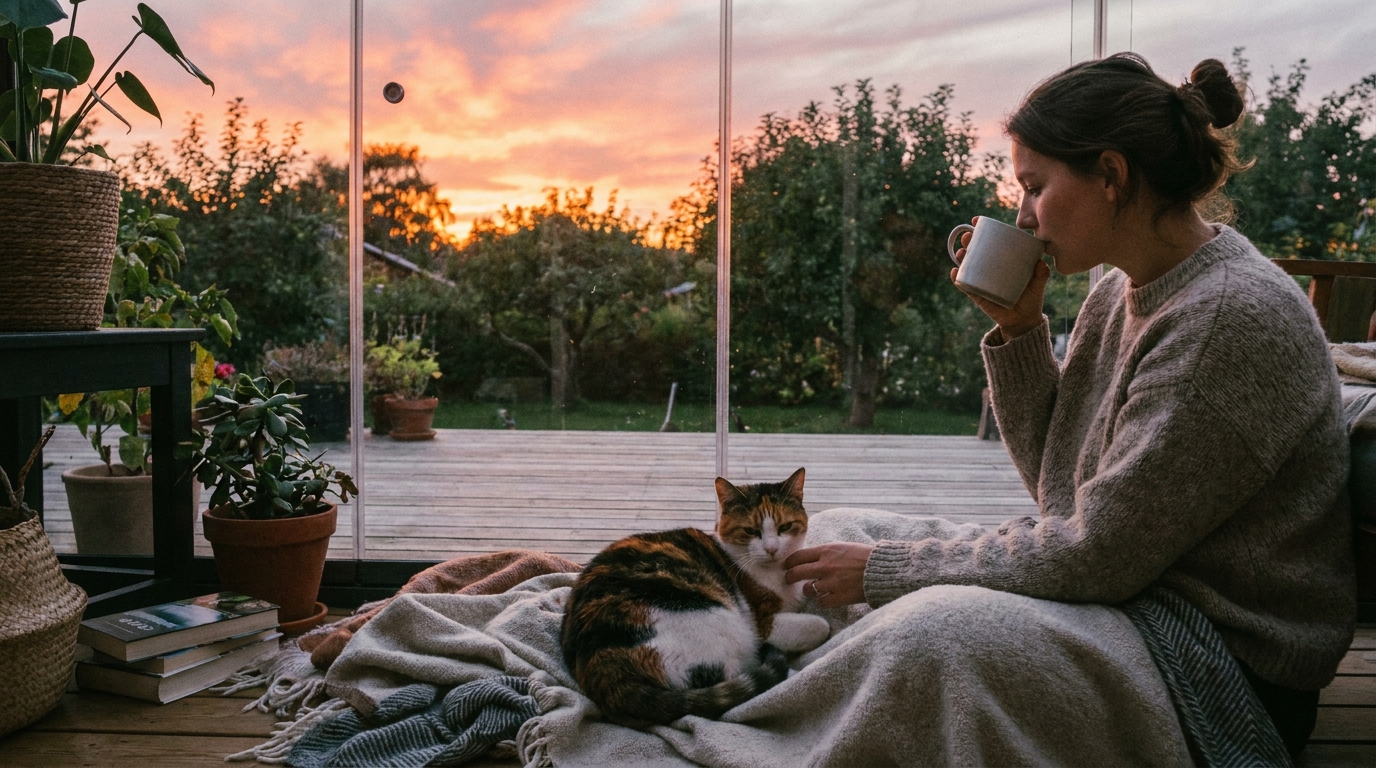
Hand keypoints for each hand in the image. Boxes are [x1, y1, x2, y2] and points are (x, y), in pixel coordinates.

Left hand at [783, 543, 872, 607]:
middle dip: (789, 577)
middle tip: (788, 579)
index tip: (786, 565)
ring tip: (811, 589)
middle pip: (796, 573)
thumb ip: (826, 553)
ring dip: (808, 590)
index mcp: (826, 551)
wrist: (882, 569)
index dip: (789, 562)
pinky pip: (822, 602)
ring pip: (808, 589)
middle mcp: (825, 566)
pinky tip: (826, 597)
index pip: (798, 556)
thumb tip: (810, 558)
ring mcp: (831, 582)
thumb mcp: (843, 547)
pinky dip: (823, 600)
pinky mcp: (839, 596)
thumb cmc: (865, 556)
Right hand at [951, 217, 1051, 340]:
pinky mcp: (977, 294)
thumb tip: (1041, 263)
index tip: (977, 221)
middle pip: (975, 250)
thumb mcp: (1038, 284)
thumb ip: (1041, 274)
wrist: (1023, 321)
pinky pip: (964, 285)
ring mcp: (982, 280)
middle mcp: (990, 268)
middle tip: (967, 237)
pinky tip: (955, 272)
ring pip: (967, 265)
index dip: (982, 229)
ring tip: (961, 253)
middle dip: (968, 240)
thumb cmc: (1031, 298)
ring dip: (960, 257)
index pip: (991, 241)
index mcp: (1003, 260)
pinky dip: (958, 278)